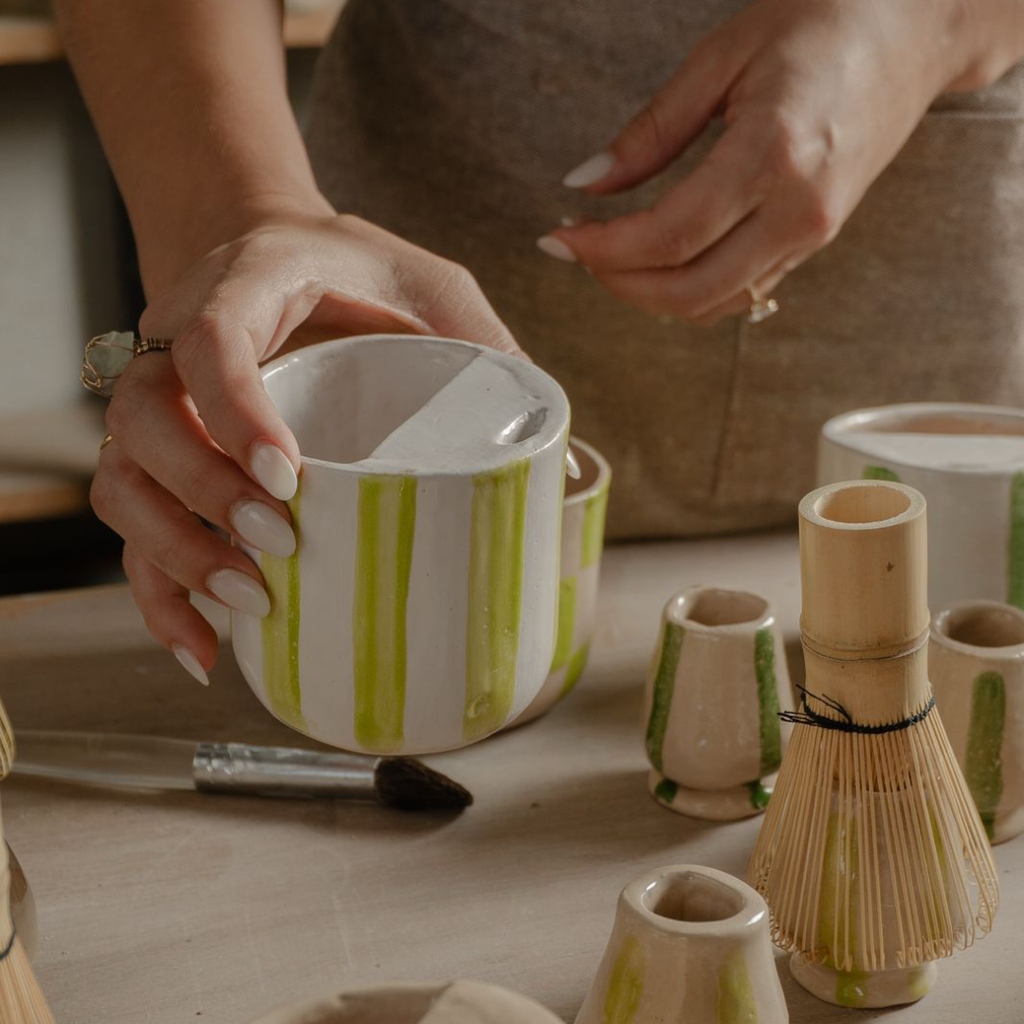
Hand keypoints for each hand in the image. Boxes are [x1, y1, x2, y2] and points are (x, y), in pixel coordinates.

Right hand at [91, 210, 519, 681]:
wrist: (279, 258)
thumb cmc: (356, 273)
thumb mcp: (431, 283)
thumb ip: (480, 339)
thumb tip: (546, 442)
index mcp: (243, 286)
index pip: (210, 341)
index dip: (235, 411)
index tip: (288, 475)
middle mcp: (177, 342)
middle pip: (145, 420)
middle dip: (203, 491)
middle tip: (279, 540)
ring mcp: (163, 404)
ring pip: (125, 481)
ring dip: (174, 551)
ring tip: (250, 600)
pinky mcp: (164, 457)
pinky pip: (132, 525)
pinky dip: (159, 591)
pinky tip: (203, 646)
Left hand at [540, 0, 1006, 324]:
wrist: (918, 27)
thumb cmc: (825, 20)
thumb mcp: (722, 58)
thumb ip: (651, 132)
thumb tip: (586, 183)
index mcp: (773, 154)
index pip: (669, 236)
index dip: (603, 249)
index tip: (558, 238)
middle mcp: (799, 209)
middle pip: (689, 290)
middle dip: (619, 283)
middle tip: (577, 251)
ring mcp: (813, 233)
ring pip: (714, 303)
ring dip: (650, 294)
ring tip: (609, 255)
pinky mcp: (816, 240)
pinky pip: (740, 290)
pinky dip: (688, 287)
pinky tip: (657, 257)